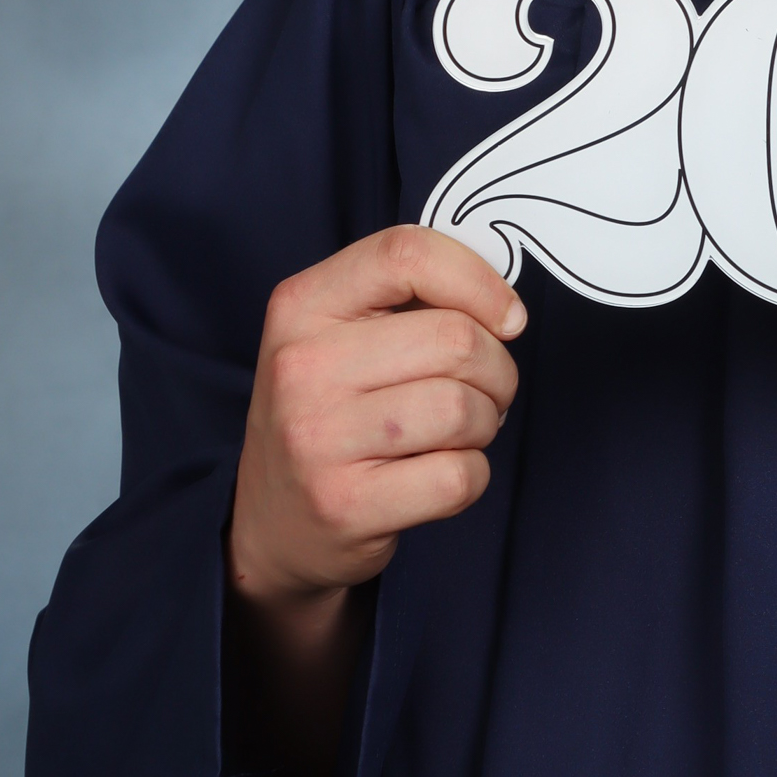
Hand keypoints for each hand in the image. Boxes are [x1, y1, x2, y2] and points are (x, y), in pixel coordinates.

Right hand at [229, 225, 526, 612]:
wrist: (269, 522)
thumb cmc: (327, 414)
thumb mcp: (338, 336)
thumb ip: (409, 300)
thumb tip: (502, 303)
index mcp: (301, 306)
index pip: (407, 254)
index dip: (479, 281)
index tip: (507, 317)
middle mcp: (301, 368)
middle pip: (455, 340)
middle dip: (496, 368)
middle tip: (483, 389)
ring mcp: (318, 440)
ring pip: (463, 408)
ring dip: (485, 422)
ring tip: (458, 431)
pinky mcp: (345, 505)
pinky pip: (458, 476)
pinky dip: (472, 475)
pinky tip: (438, 474)